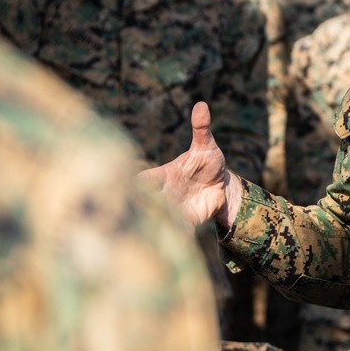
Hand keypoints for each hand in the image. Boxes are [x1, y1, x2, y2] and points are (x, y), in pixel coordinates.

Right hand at [136, 102, 242, 226]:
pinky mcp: (186, 222)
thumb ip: (202, 129)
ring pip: (158, 219)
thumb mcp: (206, 146)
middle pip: (145, 202)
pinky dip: (175, 237)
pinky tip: (172, 245)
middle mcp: (164, 193)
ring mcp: (174, 209)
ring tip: (145, 236)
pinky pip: (177, 231)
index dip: (135, 183)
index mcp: (165, 175)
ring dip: (153, 225)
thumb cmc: (208, 163)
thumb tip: (202, 105)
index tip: (127, 186)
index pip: (145, 179)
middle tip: (127, 216)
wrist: (222, 187)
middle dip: (138, 208)